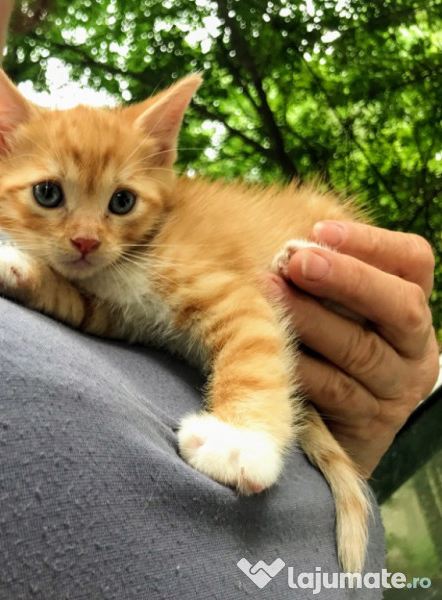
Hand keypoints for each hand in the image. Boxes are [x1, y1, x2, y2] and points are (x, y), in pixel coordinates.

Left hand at [266, 221, 439, 476]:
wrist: (331, 422)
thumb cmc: (325, 345)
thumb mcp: (333, 301)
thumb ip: (324, 264)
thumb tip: (293, 223)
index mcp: (409, 304)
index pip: (413, 260)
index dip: (370, 242)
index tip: (320, 231)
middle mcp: (415, 346)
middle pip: (400, 305)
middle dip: (347, 279)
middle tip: (296, 259)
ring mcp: (397, 389)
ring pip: (361, 350)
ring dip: (312, 319)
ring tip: (269, 292)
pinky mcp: (370, 424)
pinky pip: (334, 391)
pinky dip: (300, 365)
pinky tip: (268, 346)